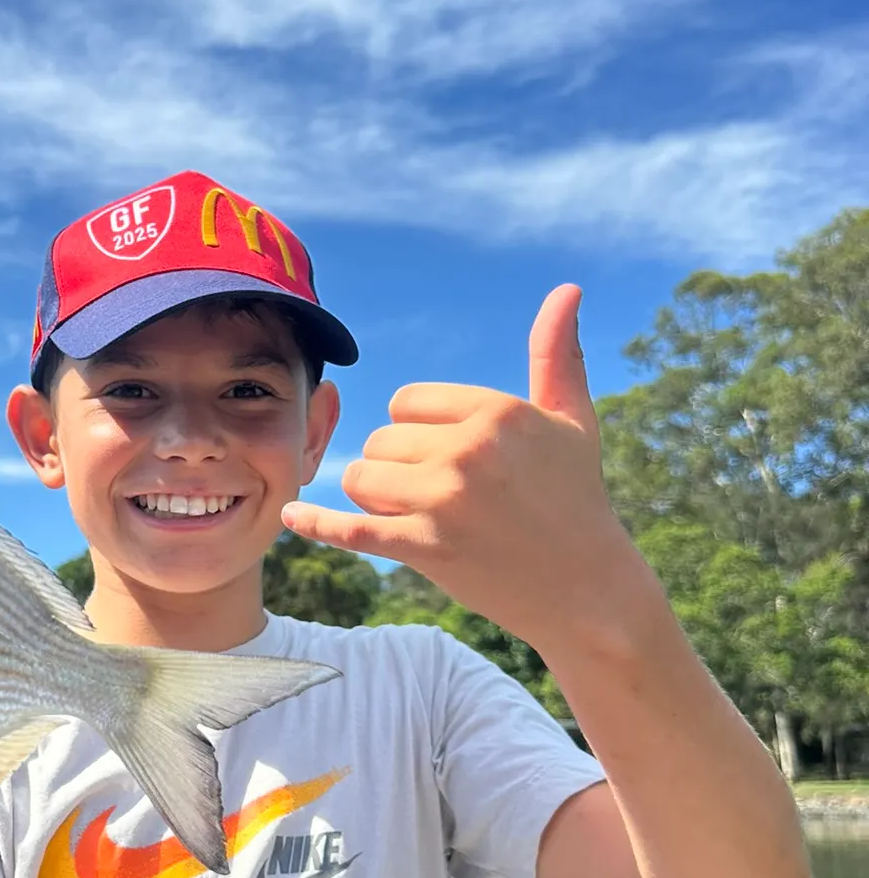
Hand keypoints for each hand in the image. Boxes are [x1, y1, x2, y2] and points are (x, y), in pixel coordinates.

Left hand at [282, 284, 646, 653]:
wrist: (584, 588)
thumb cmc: (576, 498)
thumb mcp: (572, 420)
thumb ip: (556, 354)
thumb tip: (566, 289)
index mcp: (495, 412)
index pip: (406, 402)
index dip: (416, 430)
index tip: (448, 456)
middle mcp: (466, 450)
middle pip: (380, 441)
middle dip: (397, 466)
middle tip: (441, 495)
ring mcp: (443, 501)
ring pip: (362, 479)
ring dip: (377, 498)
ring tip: (419, 516)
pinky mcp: (424, 549)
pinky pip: (352, 529)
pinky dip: (318, 526)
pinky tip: (291, 518)